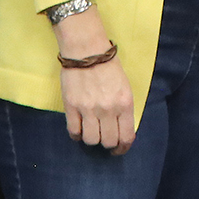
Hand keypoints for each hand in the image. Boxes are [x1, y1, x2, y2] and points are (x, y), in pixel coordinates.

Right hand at [56, 8, 135, 154]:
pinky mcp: (72, 106)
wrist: (86, 49)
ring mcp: (88, 109)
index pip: (126, 137)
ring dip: (92, 139)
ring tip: (91, 131)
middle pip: (108, 141)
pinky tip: (79, 129)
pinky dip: (76, 134)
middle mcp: (108, 109)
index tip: (118, 149)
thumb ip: (123, 108)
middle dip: (107, 144)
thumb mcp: (124, 87)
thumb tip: (120, 129)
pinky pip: (74, 131)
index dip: (122, 148)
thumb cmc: (108, 66)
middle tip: (104, 140)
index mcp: (124, 104)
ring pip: (91, 140)